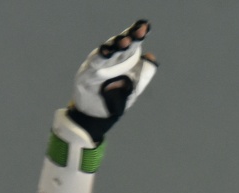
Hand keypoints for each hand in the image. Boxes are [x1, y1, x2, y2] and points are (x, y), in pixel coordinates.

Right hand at [69, 20, 157, 138]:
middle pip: (120, 47)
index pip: (129, 46)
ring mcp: (96, 67)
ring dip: (116, 46)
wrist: (96, 119)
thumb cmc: (113, 102)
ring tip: (126, 41)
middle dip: (130, 38)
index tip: (146, 27)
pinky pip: (94, 66)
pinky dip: (100, 58)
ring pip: (107, 54)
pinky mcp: (86, 76)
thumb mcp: (132, 89)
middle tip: (140, 31)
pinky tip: (106, 51)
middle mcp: (108, 61)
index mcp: (120, 62)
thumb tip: (152, 58)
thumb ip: (142, 74)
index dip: (136, 36)